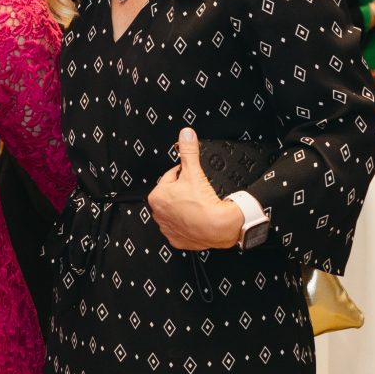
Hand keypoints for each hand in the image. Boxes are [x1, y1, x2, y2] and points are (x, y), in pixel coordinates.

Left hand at [147, 128, 244, 251]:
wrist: (217, 227)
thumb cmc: (203, 202)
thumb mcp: (194, 171)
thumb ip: (188, 150)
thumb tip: (186, 134)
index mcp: (156, 196)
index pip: (171, 177)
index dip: (185, 174)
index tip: (194, 177)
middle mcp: (158, 213)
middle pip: (173, 195)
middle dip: (184, 191)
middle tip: (198, 192)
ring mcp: (167, 228)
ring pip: (177, 211)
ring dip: (186, 207)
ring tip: (199, 205)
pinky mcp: (177, 239)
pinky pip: (182, 228)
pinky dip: (189, 223)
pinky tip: (198, 218)